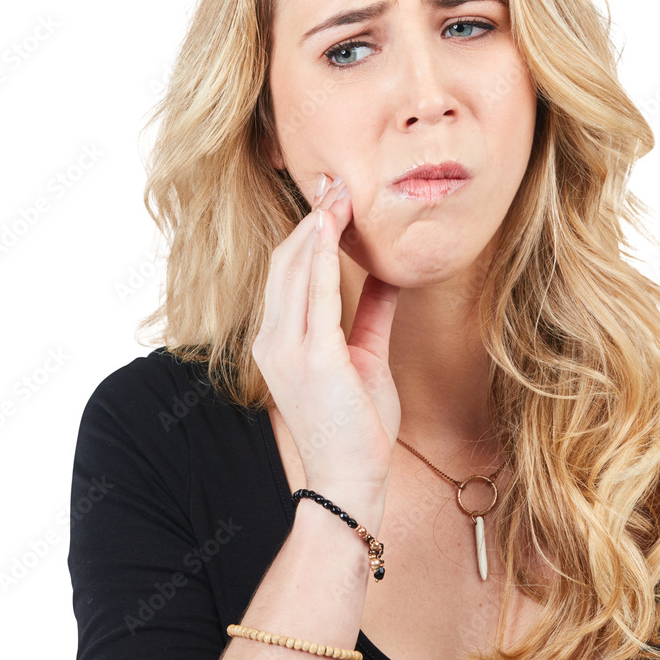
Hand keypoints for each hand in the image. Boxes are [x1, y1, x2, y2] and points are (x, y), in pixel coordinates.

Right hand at [252, 174, 401, 509]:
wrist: (352, 479)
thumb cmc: (358, 424)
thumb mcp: (365, 357)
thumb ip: (370, 313)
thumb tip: (386, 273)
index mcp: (281, 339)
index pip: (288, 270)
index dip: (307, 231)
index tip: (331, 198)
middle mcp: (274, 339)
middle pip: (286, 260)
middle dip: (311, 217)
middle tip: (337, 180)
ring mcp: (287, 348)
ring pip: (294, 267)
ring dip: (317, 225)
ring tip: (339, 190)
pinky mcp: (312, 358)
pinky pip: (313, 293)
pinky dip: (320, 255)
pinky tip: (332, 225)